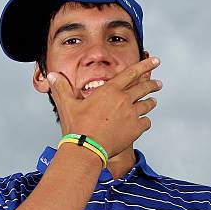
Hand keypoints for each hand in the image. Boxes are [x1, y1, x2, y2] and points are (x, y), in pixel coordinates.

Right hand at [45, 56, 161, 158]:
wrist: (86, 149)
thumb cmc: (77, 127)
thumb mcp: (67, 105)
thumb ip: (62, 88)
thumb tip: (53, 76)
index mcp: (109, 90)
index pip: (131, 73)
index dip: (145, 65)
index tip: (155, 61)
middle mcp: (123, 100)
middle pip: (143, 88)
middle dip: (152, 84)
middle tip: (158, 83)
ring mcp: (131, 115)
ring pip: (147, 105)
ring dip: (150, 102)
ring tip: (153, 102)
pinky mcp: (135, 130)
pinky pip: (146, 122)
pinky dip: (145, 122)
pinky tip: (143, 123)